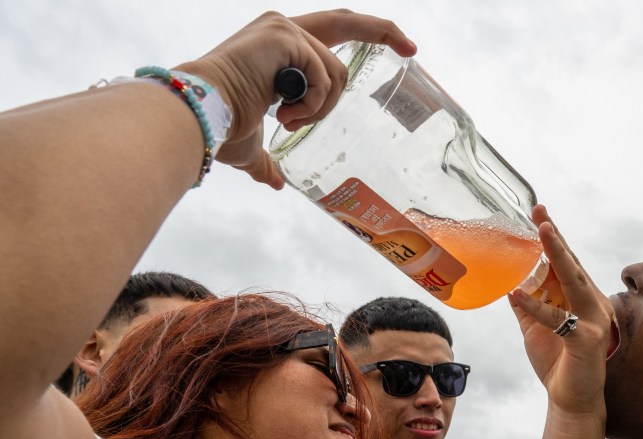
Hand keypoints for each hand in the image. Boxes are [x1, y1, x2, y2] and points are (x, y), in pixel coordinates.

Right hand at [175, 9, 415, 186]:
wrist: (200, 118)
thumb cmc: (219, 129)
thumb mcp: (251, 148)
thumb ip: (267, 162)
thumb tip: (275, 183)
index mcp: (278, 47)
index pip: (332, 32)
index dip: (369, 33)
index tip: (405, 48)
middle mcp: (282, 28)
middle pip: (346, 23)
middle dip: (384, 30)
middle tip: (414, 50)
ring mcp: (283, 29)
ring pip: (336, 72)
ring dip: (320, 108)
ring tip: (288, 122)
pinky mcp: (283, 35)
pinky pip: (322, 75)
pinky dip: (311, 104)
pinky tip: (283, 113)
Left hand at [509, 205, 612, 414]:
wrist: (572, 399)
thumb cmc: (558, 363)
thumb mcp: (536, 328)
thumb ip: (527, 306)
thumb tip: (510, 283)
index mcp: (580, 298)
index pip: (566, 262)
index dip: (552, 237)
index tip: (539, 212)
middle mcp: (591, 303)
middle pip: (571, 264)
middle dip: (555, 237)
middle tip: (540, 212)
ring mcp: (593, 320)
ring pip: (573, 281)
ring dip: (556, 256)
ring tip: (541, 233)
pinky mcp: (587, 340)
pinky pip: (560, 319)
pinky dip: (538, 306)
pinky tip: (518, 293)